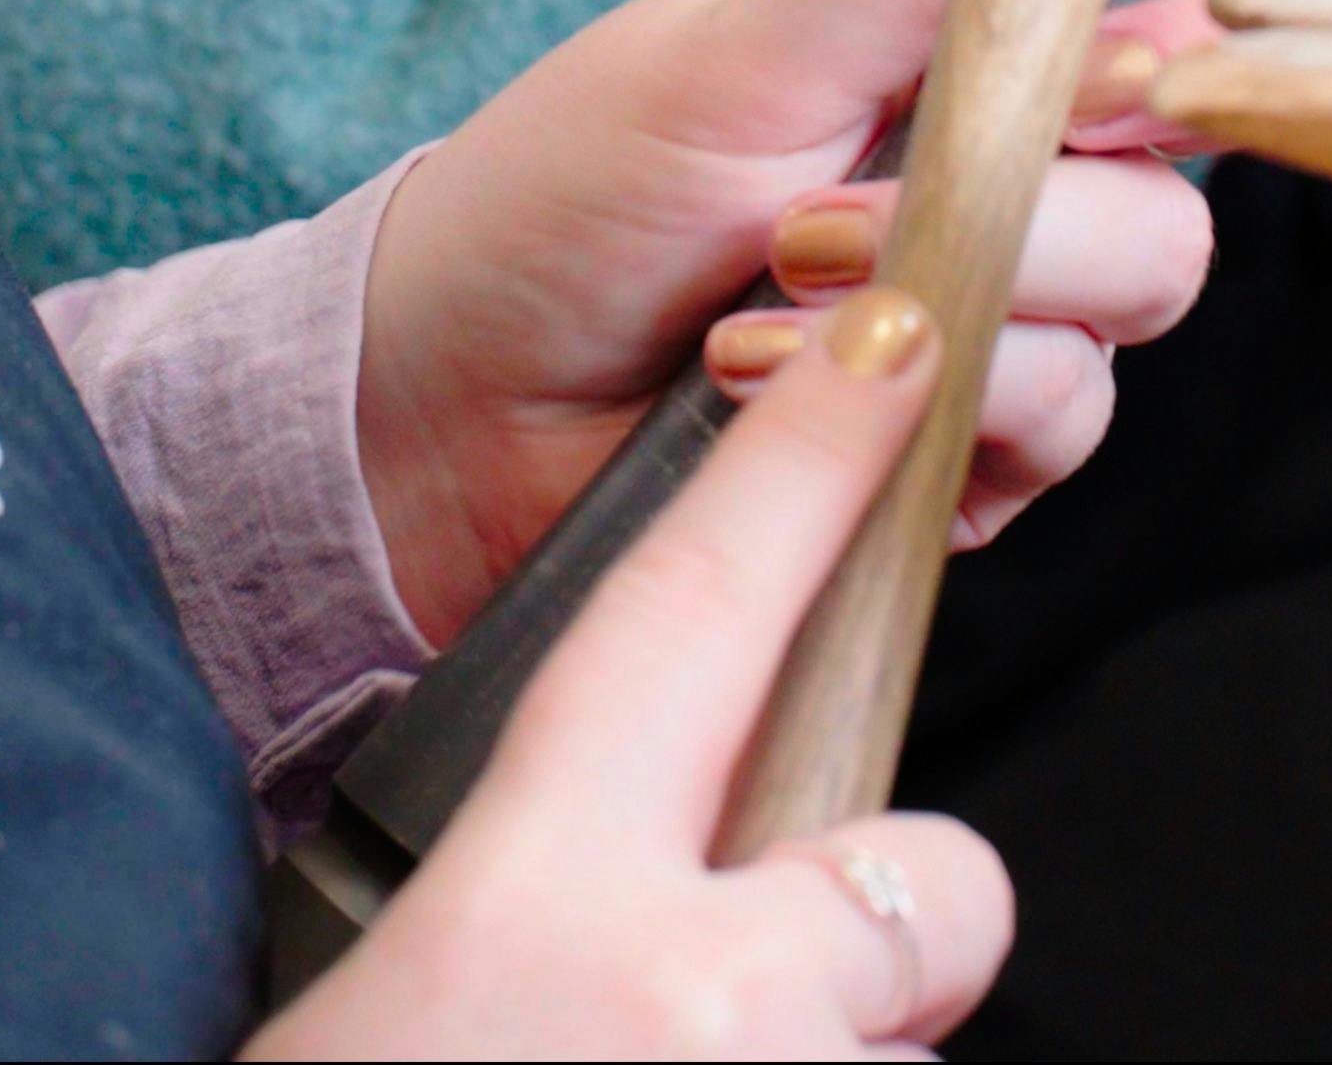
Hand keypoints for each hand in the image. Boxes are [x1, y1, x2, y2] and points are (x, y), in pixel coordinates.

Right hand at [258, 302, 1011, 1057]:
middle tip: (772, 1022)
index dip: (806, 467)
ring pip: (913, 1049)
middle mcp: (671, 985)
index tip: (898, 338)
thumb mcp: (418, 993)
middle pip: (913, 879)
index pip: (692, 613)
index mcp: (523, 894)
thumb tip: (646, 896)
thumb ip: (546, 901)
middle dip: (890, 932)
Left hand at [354, 0, 1331, 642]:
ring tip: (778, 294)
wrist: (436, 411)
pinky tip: (787, 395)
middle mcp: (1020, 134)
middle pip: (1201, 131)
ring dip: (963, 298)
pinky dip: (934, 423)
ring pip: (1148, 286)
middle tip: (851, 193)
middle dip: (1053, 166)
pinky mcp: (977, 440)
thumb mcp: (728, 37)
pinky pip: (1064, 430)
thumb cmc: (560, 188)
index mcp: (972, 2)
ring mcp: (1009, 289)